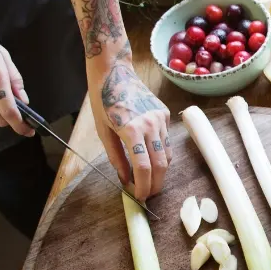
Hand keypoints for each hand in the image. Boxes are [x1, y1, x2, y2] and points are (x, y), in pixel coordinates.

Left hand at [89, 46, 170, 199]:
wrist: (115, 72)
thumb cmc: (103, 100)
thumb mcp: (103, 131)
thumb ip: (116, 158)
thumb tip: (125, 179)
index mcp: (131, 129)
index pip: (143, 167)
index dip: (143, 186)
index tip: (140, 197)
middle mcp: (150, 125)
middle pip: (160, 164)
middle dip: (156, 184)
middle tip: (148, 195)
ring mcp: (161, 119)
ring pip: (167, 154)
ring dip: (160, 171)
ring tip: (150, 180)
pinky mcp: (165, 114)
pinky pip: (167, 140)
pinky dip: (161, 153)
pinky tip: (151, 157)